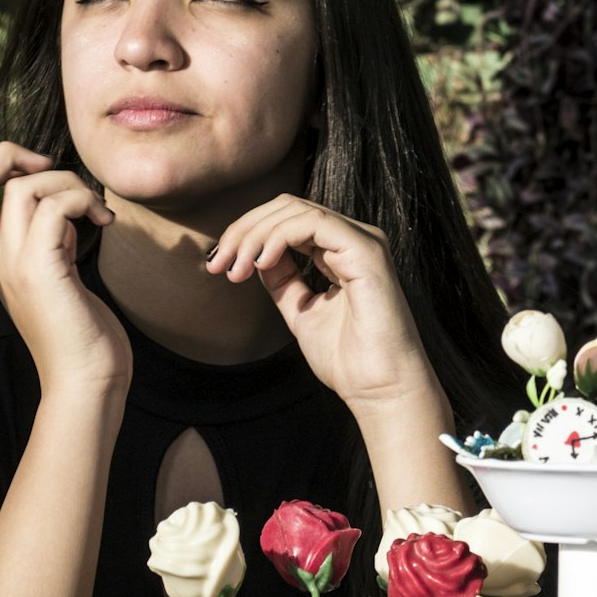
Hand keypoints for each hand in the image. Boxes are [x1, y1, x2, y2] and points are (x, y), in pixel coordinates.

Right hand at [0, 143, 131, 397]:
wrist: (87, 384)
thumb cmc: (84, 336)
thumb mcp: (64, 277)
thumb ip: (57, 244)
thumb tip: (68, 212)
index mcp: (0, 258)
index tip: (42, 175)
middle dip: (10, 155)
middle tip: (54, 170)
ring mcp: (17, 264)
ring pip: (21, 187)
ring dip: (68, 182)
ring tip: (97, 211)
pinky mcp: (42, 271)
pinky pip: (53, 207)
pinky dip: (83, 201)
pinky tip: (105, 222)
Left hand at [206, 194, 437, 413]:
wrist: (378, 389)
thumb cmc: (348, 359)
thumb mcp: (300, 311)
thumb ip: (282, 280)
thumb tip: (256, 256)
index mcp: (339, 250)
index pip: (286, 219)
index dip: (245, 234)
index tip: (218, 265)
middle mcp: (352, 239)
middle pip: (286, 207)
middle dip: (243, 231)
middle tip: (218, 264)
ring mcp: (363, 241)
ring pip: (296, 210)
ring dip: (255, 235)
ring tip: (235, 268)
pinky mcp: (366, 250)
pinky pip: (314, 223)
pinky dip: (280, 237)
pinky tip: (261, 262)